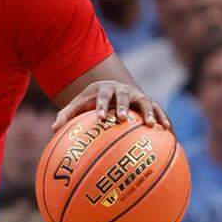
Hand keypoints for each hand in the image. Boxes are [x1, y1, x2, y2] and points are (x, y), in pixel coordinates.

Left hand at [51, 80, 170, 132]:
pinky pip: (159, 111)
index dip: (102, 106)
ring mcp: (138, 96)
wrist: (111, 89)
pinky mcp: (149, 103)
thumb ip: (66, 116)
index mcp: (104, 90)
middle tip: (123, 118)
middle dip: (124, 107)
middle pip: (124, 97)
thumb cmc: (91, 102)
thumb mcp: (78, 106)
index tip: (100, 117)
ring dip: (149, 113)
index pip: (102, 97)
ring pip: (146, 103)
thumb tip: (53, 129)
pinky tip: (168, 131)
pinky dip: (163, 119)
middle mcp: (123, 90)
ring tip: (152, 125)